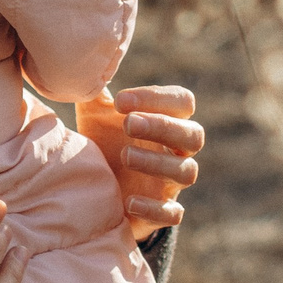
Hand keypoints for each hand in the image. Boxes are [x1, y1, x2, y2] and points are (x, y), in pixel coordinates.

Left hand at [79, 85, 202, 241]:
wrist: (94, 186)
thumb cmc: (102, 140)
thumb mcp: (96, 114)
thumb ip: (96, 92)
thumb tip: (88, 68)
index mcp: (165, 120)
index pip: (182, 101)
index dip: (157, 98)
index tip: (120, 101)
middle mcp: (175, 150)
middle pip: (194, 136)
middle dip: (164, 127)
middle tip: (129, 124)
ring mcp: (170, 183)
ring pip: (186, 172)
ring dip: (158, 163)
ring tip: (124, 155)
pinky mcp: (159, 211)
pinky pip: (173, 214)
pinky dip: (155, 209)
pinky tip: (128, 201)